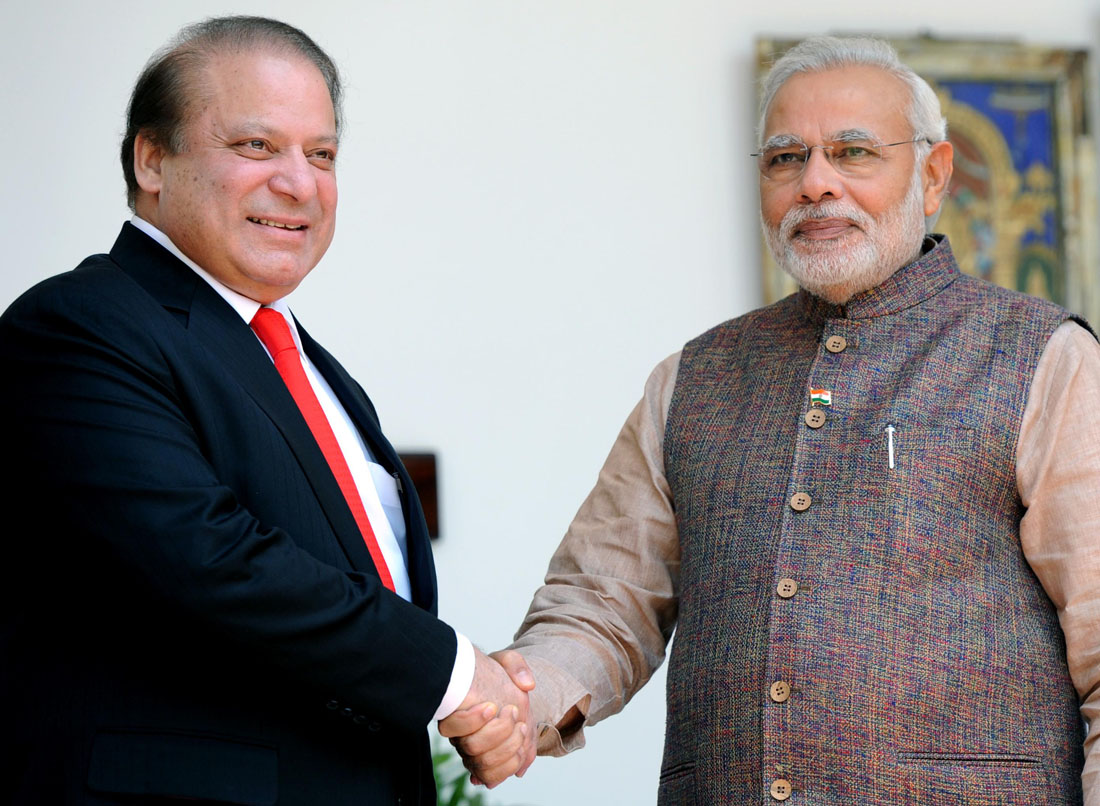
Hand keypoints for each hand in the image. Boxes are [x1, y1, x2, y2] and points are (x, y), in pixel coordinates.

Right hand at [438, 649, 536, 786]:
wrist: (505, 695)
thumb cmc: (498, 677)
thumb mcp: (506, 662)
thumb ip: (516, 665)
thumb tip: (527, 684)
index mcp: (456, 711)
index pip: (450, 725)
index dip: (472, 720)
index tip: (493, 706)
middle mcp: (459, 735)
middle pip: (471, 747)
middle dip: (501, 731)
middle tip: (514, 712)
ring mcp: (471, 753)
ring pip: (483, 764)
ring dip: (509, 747)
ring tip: (523, 727)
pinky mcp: (485, 765)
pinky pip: (491, 778)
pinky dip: (509, 767)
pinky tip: (522, 750)